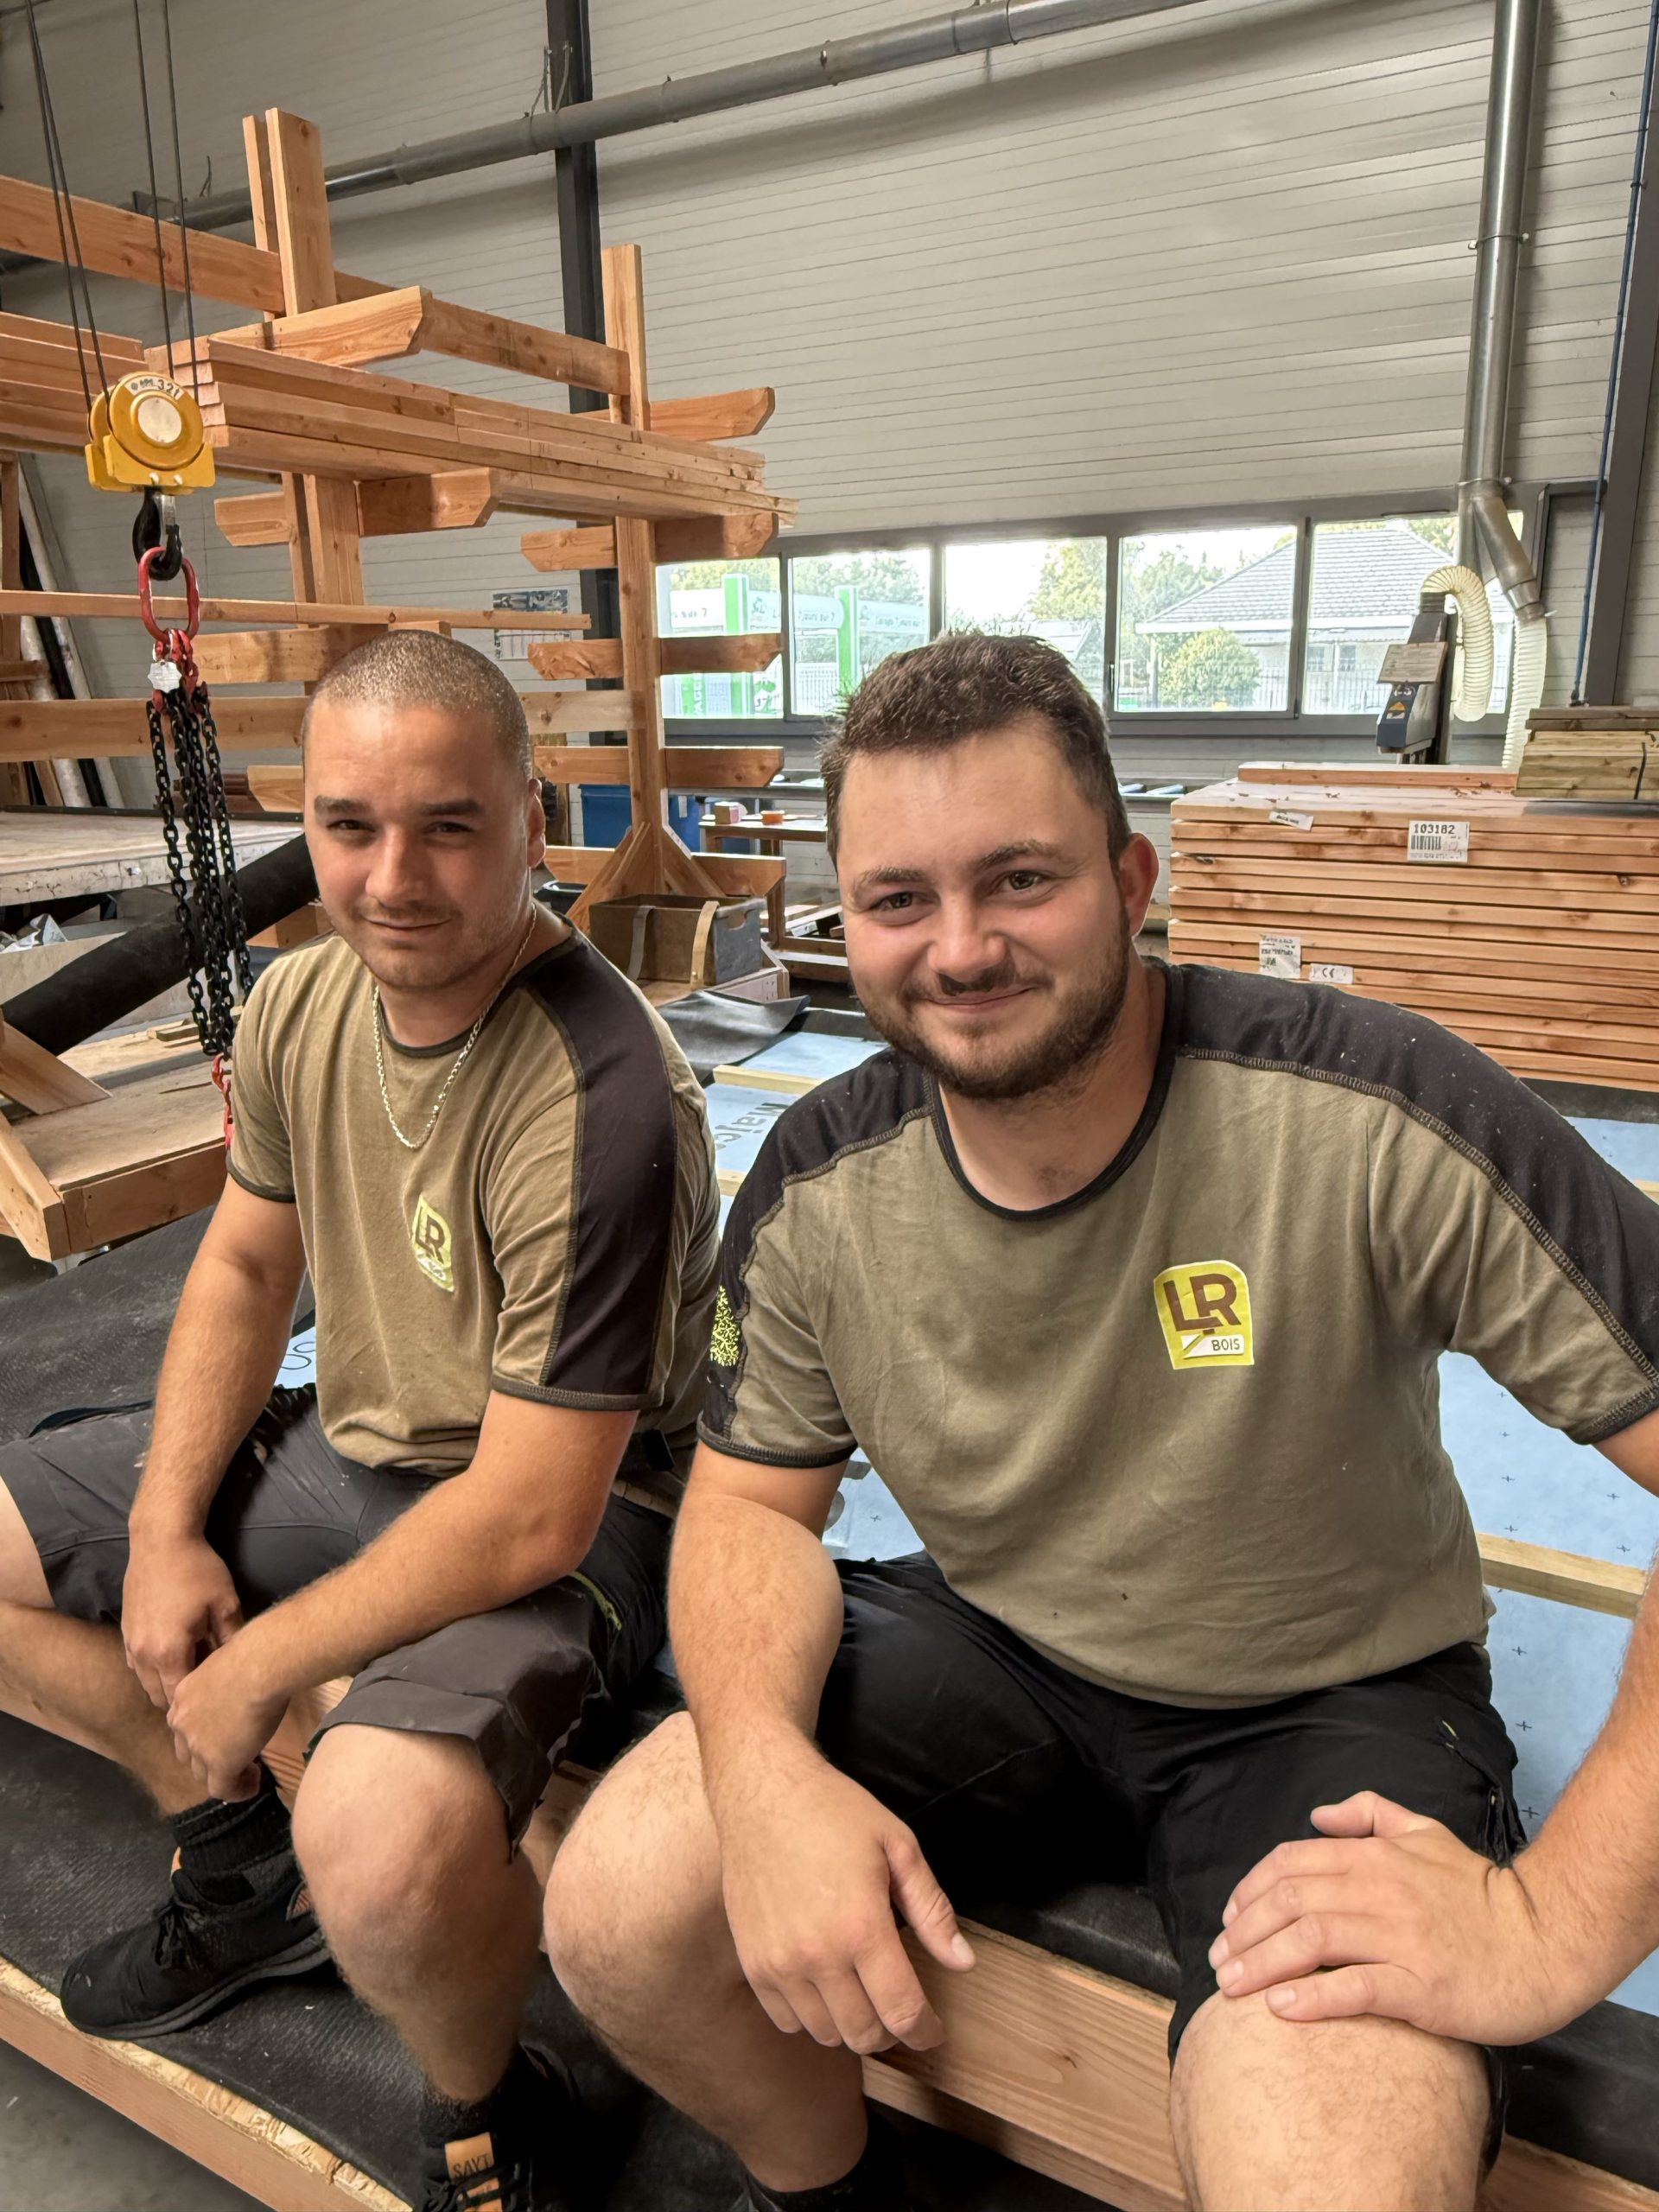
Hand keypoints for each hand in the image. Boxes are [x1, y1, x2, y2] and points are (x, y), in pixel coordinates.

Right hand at [122, 1534, 243, 1711]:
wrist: (161, 1539)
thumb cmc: (197, 1569)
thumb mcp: (225, 1604)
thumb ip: (231, 1640)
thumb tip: (242, 1665)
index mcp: (168, 1652)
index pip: (180, 1696)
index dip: (199, 1699)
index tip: (217, 1692)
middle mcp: (142, 1654)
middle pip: (159, 1696)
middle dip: (181, 1697)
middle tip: (206, 1683)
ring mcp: (129, 1643)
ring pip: (145, 1682)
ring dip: (165, 1682)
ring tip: (192, 1666)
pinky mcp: (124, 1631)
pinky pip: (136, 1664)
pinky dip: (152, 1668)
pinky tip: (173, 1651)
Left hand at [165, 1635, 284, 1801]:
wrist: (260, 1665)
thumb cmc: (253, 1653)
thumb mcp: (229, 1665)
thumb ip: (226, 1681)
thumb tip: (245, 1682)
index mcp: (183, 1695)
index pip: (185, 1724)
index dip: (203, 1732)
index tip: (227, 1732)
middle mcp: (182, 1723)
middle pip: (187, 1752)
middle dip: (208, 1756)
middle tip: (236, 1752)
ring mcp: (197, 1746)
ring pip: (202, 1773)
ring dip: (222, 1774)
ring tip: (247, 1771)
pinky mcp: (218, 1763)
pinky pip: (223, 1789)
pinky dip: (237, 1790)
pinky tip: (254, 1783)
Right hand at [717, 1741, 974, 2055]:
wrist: (762, 1792)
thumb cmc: (834, 1812)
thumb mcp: (898, 1845)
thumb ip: (931, 1909)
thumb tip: (963, 1962)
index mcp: (861, 1926)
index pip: (902, 2011)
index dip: (925, 2032)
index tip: (933, 2030)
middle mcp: (817, 1955)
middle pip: (864, 2034)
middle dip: (892, 2031)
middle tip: (901, 2008)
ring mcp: (779, 1963)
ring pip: (826, 2033)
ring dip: (851, 2025)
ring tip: (863, 1993)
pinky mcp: (751, 1963)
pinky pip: (786, 2020)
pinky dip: (811, 2017)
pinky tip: (824, 1987)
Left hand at [1207, 1791, 1586, 2043]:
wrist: (1547, 1938)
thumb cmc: (1484, 1893)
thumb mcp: (1427, 1832)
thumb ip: (1372, 1814)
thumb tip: (1319, 1815)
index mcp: (1377, 1855)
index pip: (1292, 1863)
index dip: (1251, 1890)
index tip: (1230, 1920)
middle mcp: (1381, 1890)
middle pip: (1291, 1901)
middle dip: (1244, 1931)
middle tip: (1219, 1960)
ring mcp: (1400, 1937)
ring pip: (1311, 1941)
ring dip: (1261, 1963)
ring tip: (1231, 1987)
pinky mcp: (1421, 1985)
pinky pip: (1355, 1988)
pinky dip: (1312, 1997)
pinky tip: (1282, 2009)